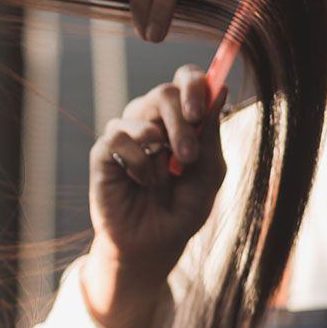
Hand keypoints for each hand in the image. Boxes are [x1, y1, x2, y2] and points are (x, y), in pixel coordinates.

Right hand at [82, 66, 226, 327]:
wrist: (153, 246)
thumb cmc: (181, 211)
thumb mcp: (208, 176)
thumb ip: (211, 135)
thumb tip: (222, 89)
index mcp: (180, 121)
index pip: (186, 80)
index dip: (195, 84)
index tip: (201, 110)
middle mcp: (152, 121)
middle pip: (164, 92)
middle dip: (181, 120)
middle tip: (188, 155)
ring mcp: (126, 135)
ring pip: (139, 108)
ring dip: (161, 141)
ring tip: (165, 178)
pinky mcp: (104, 153)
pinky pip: (118, 136)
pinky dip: (136, 159)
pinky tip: (142, 181)